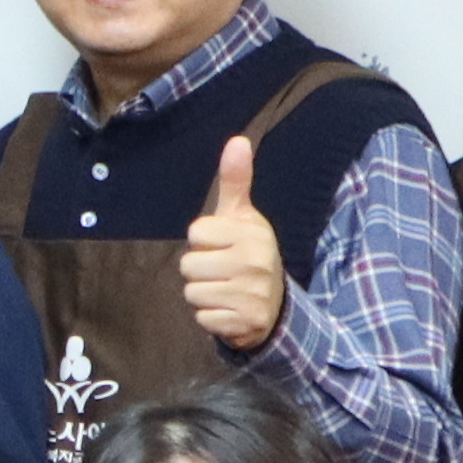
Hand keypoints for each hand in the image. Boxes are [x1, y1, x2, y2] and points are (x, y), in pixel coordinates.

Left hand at [180, 134, 285, 353]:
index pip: (196, 232)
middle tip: (222, 270)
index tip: (221, 244)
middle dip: (199, 269)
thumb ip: (236, 180)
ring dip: (203, 294)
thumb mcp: (242, 215)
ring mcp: (253, 294)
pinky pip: (203, 319)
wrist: (274, 303)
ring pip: (193, 293)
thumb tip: (237, 140)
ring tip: (225, 289)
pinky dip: (211, 317)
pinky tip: (229, 309)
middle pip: (189, 265)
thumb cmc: (247, 251)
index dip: (202, 240)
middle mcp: (256, 262)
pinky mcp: (246, 322)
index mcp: (252, 233)